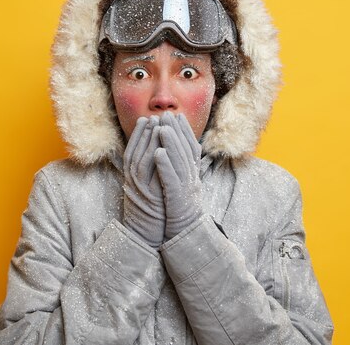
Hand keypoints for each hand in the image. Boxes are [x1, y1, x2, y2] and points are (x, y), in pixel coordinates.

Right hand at [122, 116, 165, 247]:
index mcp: (132, 178)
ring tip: (157, 126)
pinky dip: (154, 162)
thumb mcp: (148, 188)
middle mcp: (132, 181)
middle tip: (153, 117)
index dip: (138, 134)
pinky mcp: (149, 198)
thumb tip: (155, 152)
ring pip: (141, 161)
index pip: (132, 151)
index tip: (146, 119)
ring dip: (148, 143)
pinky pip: (150, 177)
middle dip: (144, 134)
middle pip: (135, 152)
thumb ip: (149, 172)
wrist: (148, 236)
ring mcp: (140, 189)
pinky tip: (160, 150)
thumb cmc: (150, 212)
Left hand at [156, 112, 202, 240]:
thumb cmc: (180, 208)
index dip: (184, 131)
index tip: (176, 116)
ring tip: (162, 128)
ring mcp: (186, 188)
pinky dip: (165, 165)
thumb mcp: (182, 185)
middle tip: (167, 115)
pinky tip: (157, 153)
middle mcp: (192, 178)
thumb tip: (173, 150)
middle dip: (176, 131)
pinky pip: (171, 179)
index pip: (190, 147)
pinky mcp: (177, 199)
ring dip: (170, 144)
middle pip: (184, 150)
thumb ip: (180, 168)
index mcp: (192, 174)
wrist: (185, 234)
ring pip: (179, 161)